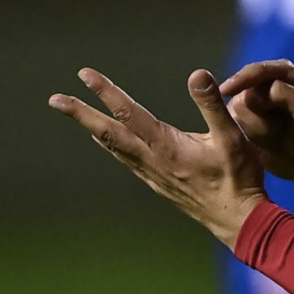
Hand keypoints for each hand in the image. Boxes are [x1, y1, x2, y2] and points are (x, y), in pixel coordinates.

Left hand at [49, 68, 267, 247]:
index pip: (128, 112)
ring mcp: (152, 175)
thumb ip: (212, 104)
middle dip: (80, 113)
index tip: (85, 74)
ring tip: (77, 114)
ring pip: (114, 147)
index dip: (106, 91)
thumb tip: (197, 73)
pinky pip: (125, 160)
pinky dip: (110, 145)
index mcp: (166, 146)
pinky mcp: (158, 183)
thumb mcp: (232, 136)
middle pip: (108, 133)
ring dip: (93, 128)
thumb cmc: (239, 177)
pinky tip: (110, 142)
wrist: (237, 220)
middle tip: (55, 99)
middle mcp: (151, 160)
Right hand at [216, 59, 293, 187]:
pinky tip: (264, 143)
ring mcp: (255, 103)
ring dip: (255, 127)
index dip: (242, 79)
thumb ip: (288, 95)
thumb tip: (265, 88)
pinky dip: (248, 136)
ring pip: (237, 110)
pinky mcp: (246, 122)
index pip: (259, 71)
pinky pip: (233, 126)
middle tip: (277, 129)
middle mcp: (267, 84)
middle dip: (257, 113)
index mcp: (286, 74)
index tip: (226, 91)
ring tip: (275, 135)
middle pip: (244, 91)